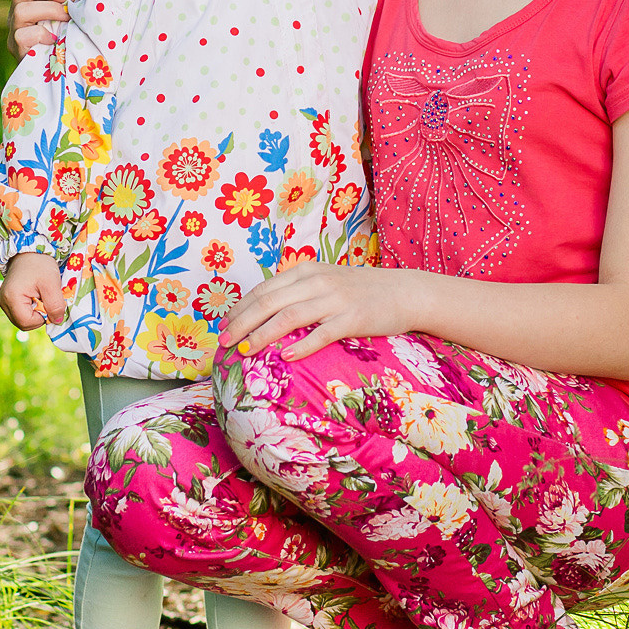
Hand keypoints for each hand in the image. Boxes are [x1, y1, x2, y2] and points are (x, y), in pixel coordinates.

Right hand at [0, 252, 67, 330]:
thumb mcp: (52, 284)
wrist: (30, 251)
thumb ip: (55, 305)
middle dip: (39, 316)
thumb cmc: (40, 265)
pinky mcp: (6, 301)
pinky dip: (31, 309)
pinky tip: (35, 296)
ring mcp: (3, 302)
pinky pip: (21, 314)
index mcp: (11, 298)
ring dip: (36, 313)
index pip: (27, 322)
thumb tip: (57, 321)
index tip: (49, 302)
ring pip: (23, 320)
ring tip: (40, 296)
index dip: (42, 318)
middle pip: (24, 324)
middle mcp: (3, 302)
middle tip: (45, 299)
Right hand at [10, 0, 68, 58]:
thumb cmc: (72, 30)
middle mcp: (19, 6)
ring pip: (20, 10)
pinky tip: (56, 38)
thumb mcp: (72, 6)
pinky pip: (22, 35)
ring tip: (68, 18)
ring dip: (50, 10)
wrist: (63, 67)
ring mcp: (16, 27)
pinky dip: (41, 34)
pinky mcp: (16, 47)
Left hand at [222, 264, 423, 361]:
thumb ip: (298, 292)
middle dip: (242, 322)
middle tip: (224, 342)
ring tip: (246, 350)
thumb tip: (264, 312)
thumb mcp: (325, 282)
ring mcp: (336, 299)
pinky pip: (322, 332)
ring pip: (289, 316)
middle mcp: (317, 281)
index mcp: (306, 271)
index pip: (263, 289)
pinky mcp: (353, 318)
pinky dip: (301, 345)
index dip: (240, 308)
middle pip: (269, 301)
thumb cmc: (361, 291)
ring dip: (263, 334)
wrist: (404, 292)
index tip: (224, 326)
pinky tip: (285, 357)